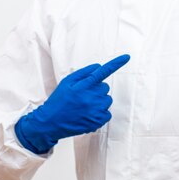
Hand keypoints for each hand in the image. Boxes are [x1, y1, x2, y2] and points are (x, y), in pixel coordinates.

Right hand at [15, 54, 129, 153]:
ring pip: (107, 99)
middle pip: (105, 87)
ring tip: (84, 106)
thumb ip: (83, 73)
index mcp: (83, 86)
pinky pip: (107, 112)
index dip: (116, 63)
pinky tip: (88, 114)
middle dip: (96, 89)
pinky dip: (100, 113)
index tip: (127, 56)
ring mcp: (96, 110)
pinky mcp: (99, 121)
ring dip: (99, 101)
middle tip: (83, 96)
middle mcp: (92, 97)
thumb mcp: (67, 82)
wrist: (51, 123)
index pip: (103, 72)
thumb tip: (98, 67)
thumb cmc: (59, 100)